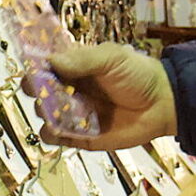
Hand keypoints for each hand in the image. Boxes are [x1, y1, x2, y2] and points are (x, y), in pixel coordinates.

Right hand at [43, 44, 176, 148]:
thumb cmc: (138, 75)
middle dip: (37, 91)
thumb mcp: (112, 58)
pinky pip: (54, 138)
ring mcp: (73, 114)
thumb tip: (51, 62)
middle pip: (38, 91)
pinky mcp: (79, 136)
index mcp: (73, 67)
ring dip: (44, 113)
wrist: (162, 105)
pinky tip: (60, 129)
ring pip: (43, 115)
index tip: (35, 71)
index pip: (43, 66)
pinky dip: (51, 134)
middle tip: (48, 92)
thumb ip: (83, 59)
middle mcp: (69, 90)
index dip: (34, 68)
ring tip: (59, 111)